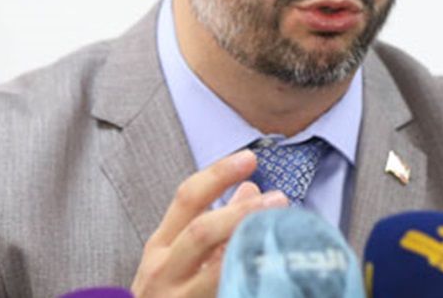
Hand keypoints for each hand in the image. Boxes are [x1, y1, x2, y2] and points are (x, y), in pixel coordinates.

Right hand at [131, 150, 288, 296]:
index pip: (186, 199)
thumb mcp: (180, 257)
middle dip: (241, 213)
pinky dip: (250, 284)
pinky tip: (276, 278)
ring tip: (283, 234)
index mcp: (160, 247)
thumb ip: (212, 224)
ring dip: (252, 249)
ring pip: (216, 273)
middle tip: (279, 199)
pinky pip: (227, 295)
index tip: (250, 157)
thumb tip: (251, 188)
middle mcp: (163, 272)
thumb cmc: (166, 295)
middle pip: (201, 232)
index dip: (218, 174)